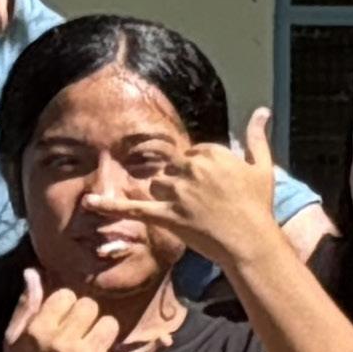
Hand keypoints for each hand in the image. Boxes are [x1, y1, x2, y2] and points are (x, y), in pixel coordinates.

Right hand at [1, 267, 168, 351]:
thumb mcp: (13, 338)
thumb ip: (26, 304)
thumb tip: (33, 270)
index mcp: (38, 331)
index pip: (65, 296)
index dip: (63, 305)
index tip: (58, 320)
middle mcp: (63, 344)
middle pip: (89, 306)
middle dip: (82, 317)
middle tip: (72, 336)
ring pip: (109, 324)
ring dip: (101, 332)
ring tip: (86, 349)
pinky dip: (150, 351)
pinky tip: (166, 339)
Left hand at [84, 109, 278, 269]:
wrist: (251, 241)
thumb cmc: (258, 206)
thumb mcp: (262, 167)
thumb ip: (257, 137)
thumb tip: (262, 110)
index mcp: (211, 153)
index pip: (193, 154)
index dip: (201, 172)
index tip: (214, 188)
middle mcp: (191, 168)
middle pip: (173, 168)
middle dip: (183, 183)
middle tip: (204, 204)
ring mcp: (178, 192)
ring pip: (158, 186)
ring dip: (168, 196)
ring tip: (192, 213)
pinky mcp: (167, 215)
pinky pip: (134, 208)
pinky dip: (110, 206)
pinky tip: (90, 202)